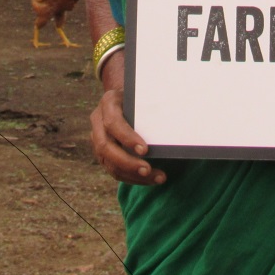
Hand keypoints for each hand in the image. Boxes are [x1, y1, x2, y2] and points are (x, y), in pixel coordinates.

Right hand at [88, 52, 165, 185]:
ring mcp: (97, 139)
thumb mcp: (143, 96)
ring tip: (157, 178)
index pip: (113, 123)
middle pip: (106, 147)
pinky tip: (150, 179)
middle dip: (127, 162)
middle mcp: (98, 121)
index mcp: (108, 102)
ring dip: (133, 174)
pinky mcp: (102, 153)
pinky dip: (132, 178)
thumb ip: (151, 107)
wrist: (126, 98)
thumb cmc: (140, 97)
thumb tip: (176, 123)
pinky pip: (113, 170)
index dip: (127, 138)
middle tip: (148, 170)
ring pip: (109, 163)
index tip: (145, 150)